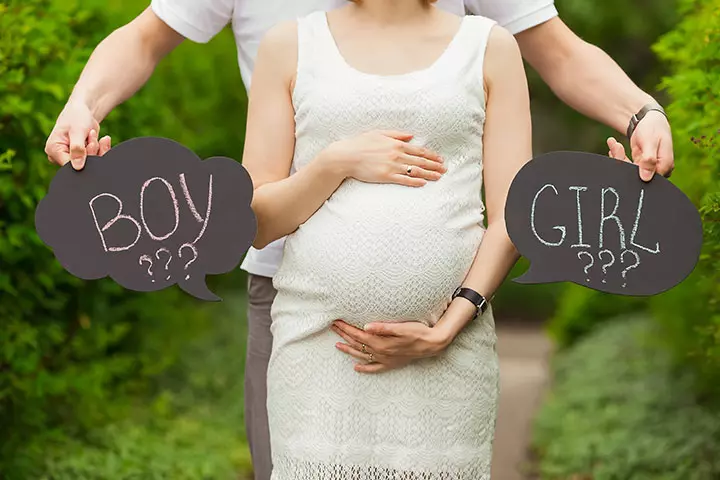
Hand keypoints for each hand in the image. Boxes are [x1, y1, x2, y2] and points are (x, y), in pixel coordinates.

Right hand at [45, 101, 111, 169]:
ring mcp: (71, 157)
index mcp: (53, 151)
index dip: (84, 158)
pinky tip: (103, 140)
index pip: (70, 165)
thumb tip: (78, 167)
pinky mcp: (81, 157)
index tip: (91, 144)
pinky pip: (96, 159)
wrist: (83, 111)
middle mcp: (60, 156)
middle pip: (81, 165)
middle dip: (92, 151)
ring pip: (91, 163)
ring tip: (92, 133)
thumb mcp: (77, 131)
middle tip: (92, 135)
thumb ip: (77, 149)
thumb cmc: (76, 117)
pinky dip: (101, 150)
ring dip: (97, 149)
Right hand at [320, 130, 445, 186]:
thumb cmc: (360, 143)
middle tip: (445, 169)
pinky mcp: (386, 176)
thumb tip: (411, 136)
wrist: (346, 156)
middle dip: (434, 165)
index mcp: (396, 144)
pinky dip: (415, 182)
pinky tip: (423, 183)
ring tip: (439, 177)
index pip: (418, 150)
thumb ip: (396, 134)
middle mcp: (397, 155)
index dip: (431, 155)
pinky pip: (404, 180)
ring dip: (429, 174)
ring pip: (415, 171)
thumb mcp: (379, 133)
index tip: (440, 159)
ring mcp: (392, 166)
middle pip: (420, 161)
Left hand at [331, 319, 451, 373]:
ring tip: (337, 346)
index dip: (346, 328)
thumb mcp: (401, 327)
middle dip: (344, 335)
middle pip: (357, 344)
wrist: (432, 344)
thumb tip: (366, 326)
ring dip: (349, 350)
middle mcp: (381, 353)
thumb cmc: (418, 332)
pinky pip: (374, 368)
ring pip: (362, 355)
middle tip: (333, 327)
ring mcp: (385, 359)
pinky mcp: (391, 363)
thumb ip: (383, 328)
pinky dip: (364, 368)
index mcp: (381, 343)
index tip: (336, 321)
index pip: (358, 334)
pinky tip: (357, 367)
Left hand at [607, 111, 673, 180]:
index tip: (620, 157)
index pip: (647, 178)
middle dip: (622, 161)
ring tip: (613, 142)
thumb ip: (649, 160)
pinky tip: (614, 147)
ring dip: (619, 157)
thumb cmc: (654, 128)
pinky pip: (627, 164)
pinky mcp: (640, 164)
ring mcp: (648, 167)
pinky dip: (619, 156)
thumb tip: (646, 178)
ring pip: (629, 169)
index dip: (632, 171)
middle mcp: (657, 169)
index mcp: (665, 166)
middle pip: (636, 174)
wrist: (650, 119)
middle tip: (616, 147)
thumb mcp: (651, 142)